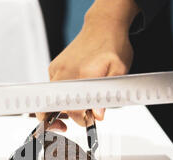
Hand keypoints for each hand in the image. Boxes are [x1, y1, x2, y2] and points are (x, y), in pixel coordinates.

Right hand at [36, 0, 139, 130]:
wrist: (103, 26)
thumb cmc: (113, 47)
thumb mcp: (119, 72)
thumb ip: (108, 95)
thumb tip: (98, 115)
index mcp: (85, 75)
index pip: (75, 109)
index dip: (82, 120)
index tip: (90, 120)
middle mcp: (67, 73)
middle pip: (58, 107)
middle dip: (65, 118)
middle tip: (79, 119)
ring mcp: (58, 70)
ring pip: (53, 99)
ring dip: (63, 107)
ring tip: (79, 107)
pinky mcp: (53, 67)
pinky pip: (53, 89)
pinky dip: (62, 95)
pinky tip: (75, 92)